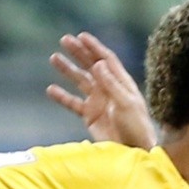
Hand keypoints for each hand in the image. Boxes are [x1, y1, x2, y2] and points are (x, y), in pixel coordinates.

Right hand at [47, 32, 156, 148]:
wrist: (134, 152)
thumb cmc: (136, 128)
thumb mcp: (126, 104)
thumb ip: (112, 84)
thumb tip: (97, 63)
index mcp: (122, 84)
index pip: (107, 60)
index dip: (95, 48)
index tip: (81, 36)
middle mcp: (109, 90)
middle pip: (92, 66)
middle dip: (79, 53)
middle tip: (65, 40)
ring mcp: (99, 102)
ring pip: (80, 81)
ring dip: (68, 70)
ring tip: (54, 58)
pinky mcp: (90, 116)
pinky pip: (73, 103)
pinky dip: (62, 97)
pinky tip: (51, 89)